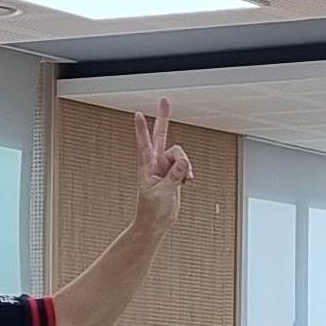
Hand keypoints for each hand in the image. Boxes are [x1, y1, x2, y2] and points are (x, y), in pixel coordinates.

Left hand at [132, 101, 192, 232]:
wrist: (155, 224)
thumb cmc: (151, 212)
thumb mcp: (163, 194)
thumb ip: (174, 176)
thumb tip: (183, 162)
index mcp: (147, 167)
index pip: (143, 144)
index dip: (141, 129)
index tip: (137, 114)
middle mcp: (156, 164)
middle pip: (161, 135)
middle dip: (163, 118)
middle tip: (165, 101)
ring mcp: (165, 168)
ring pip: (180, 155)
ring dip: (185, 165)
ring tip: (185, 179)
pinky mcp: (173, 175)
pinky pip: (185, 166)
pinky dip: (188, 172)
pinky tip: (186, 181)